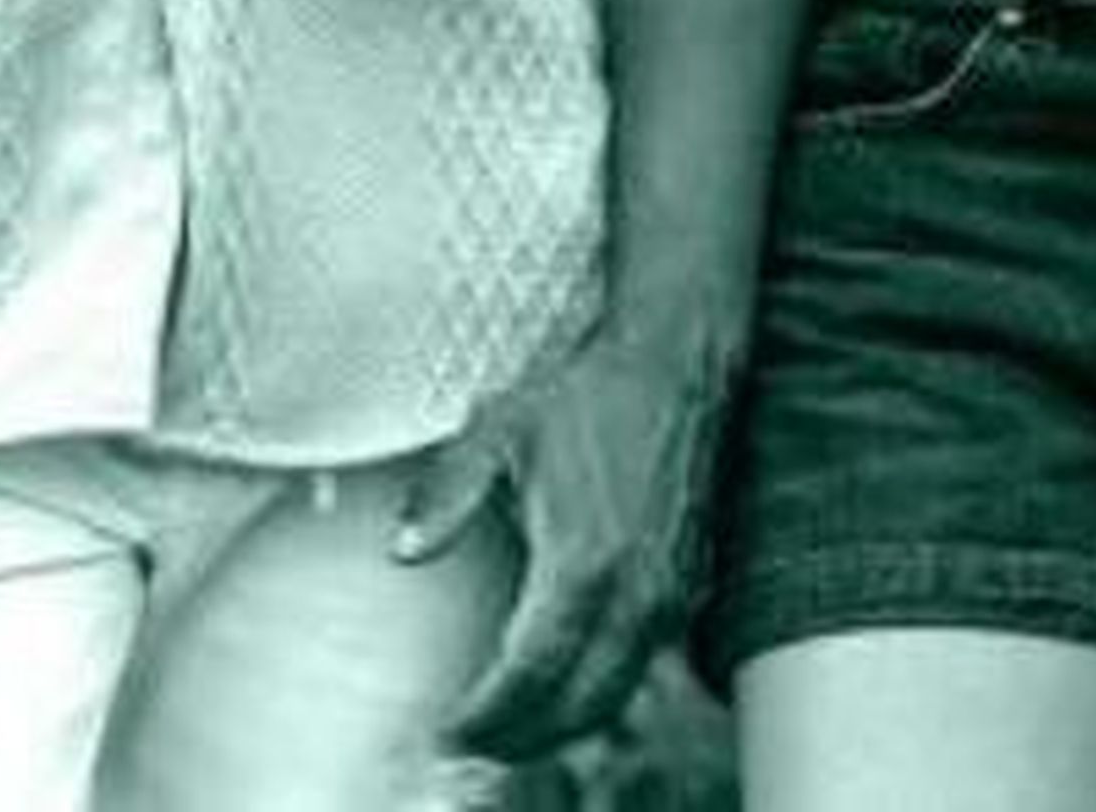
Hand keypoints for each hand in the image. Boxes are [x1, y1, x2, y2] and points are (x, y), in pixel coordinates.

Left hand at [398, 321, 732, 759]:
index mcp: (584, 561)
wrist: (680, 354)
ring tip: (513, 726)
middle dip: (520, 737)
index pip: (528, 679)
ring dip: (564, 722)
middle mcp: (636, 586)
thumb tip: (405, 552)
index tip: (447, 732)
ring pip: (618, 692)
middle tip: (472, 742)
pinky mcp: (690, 576)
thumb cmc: (594, 388)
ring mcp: (670, 585)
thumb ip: (445, 496)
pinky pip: (646, 661)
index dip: (483, 718)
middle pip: (578, 706)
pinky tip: (570, 679)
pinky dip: (604, 688)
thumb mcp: (502, 431)